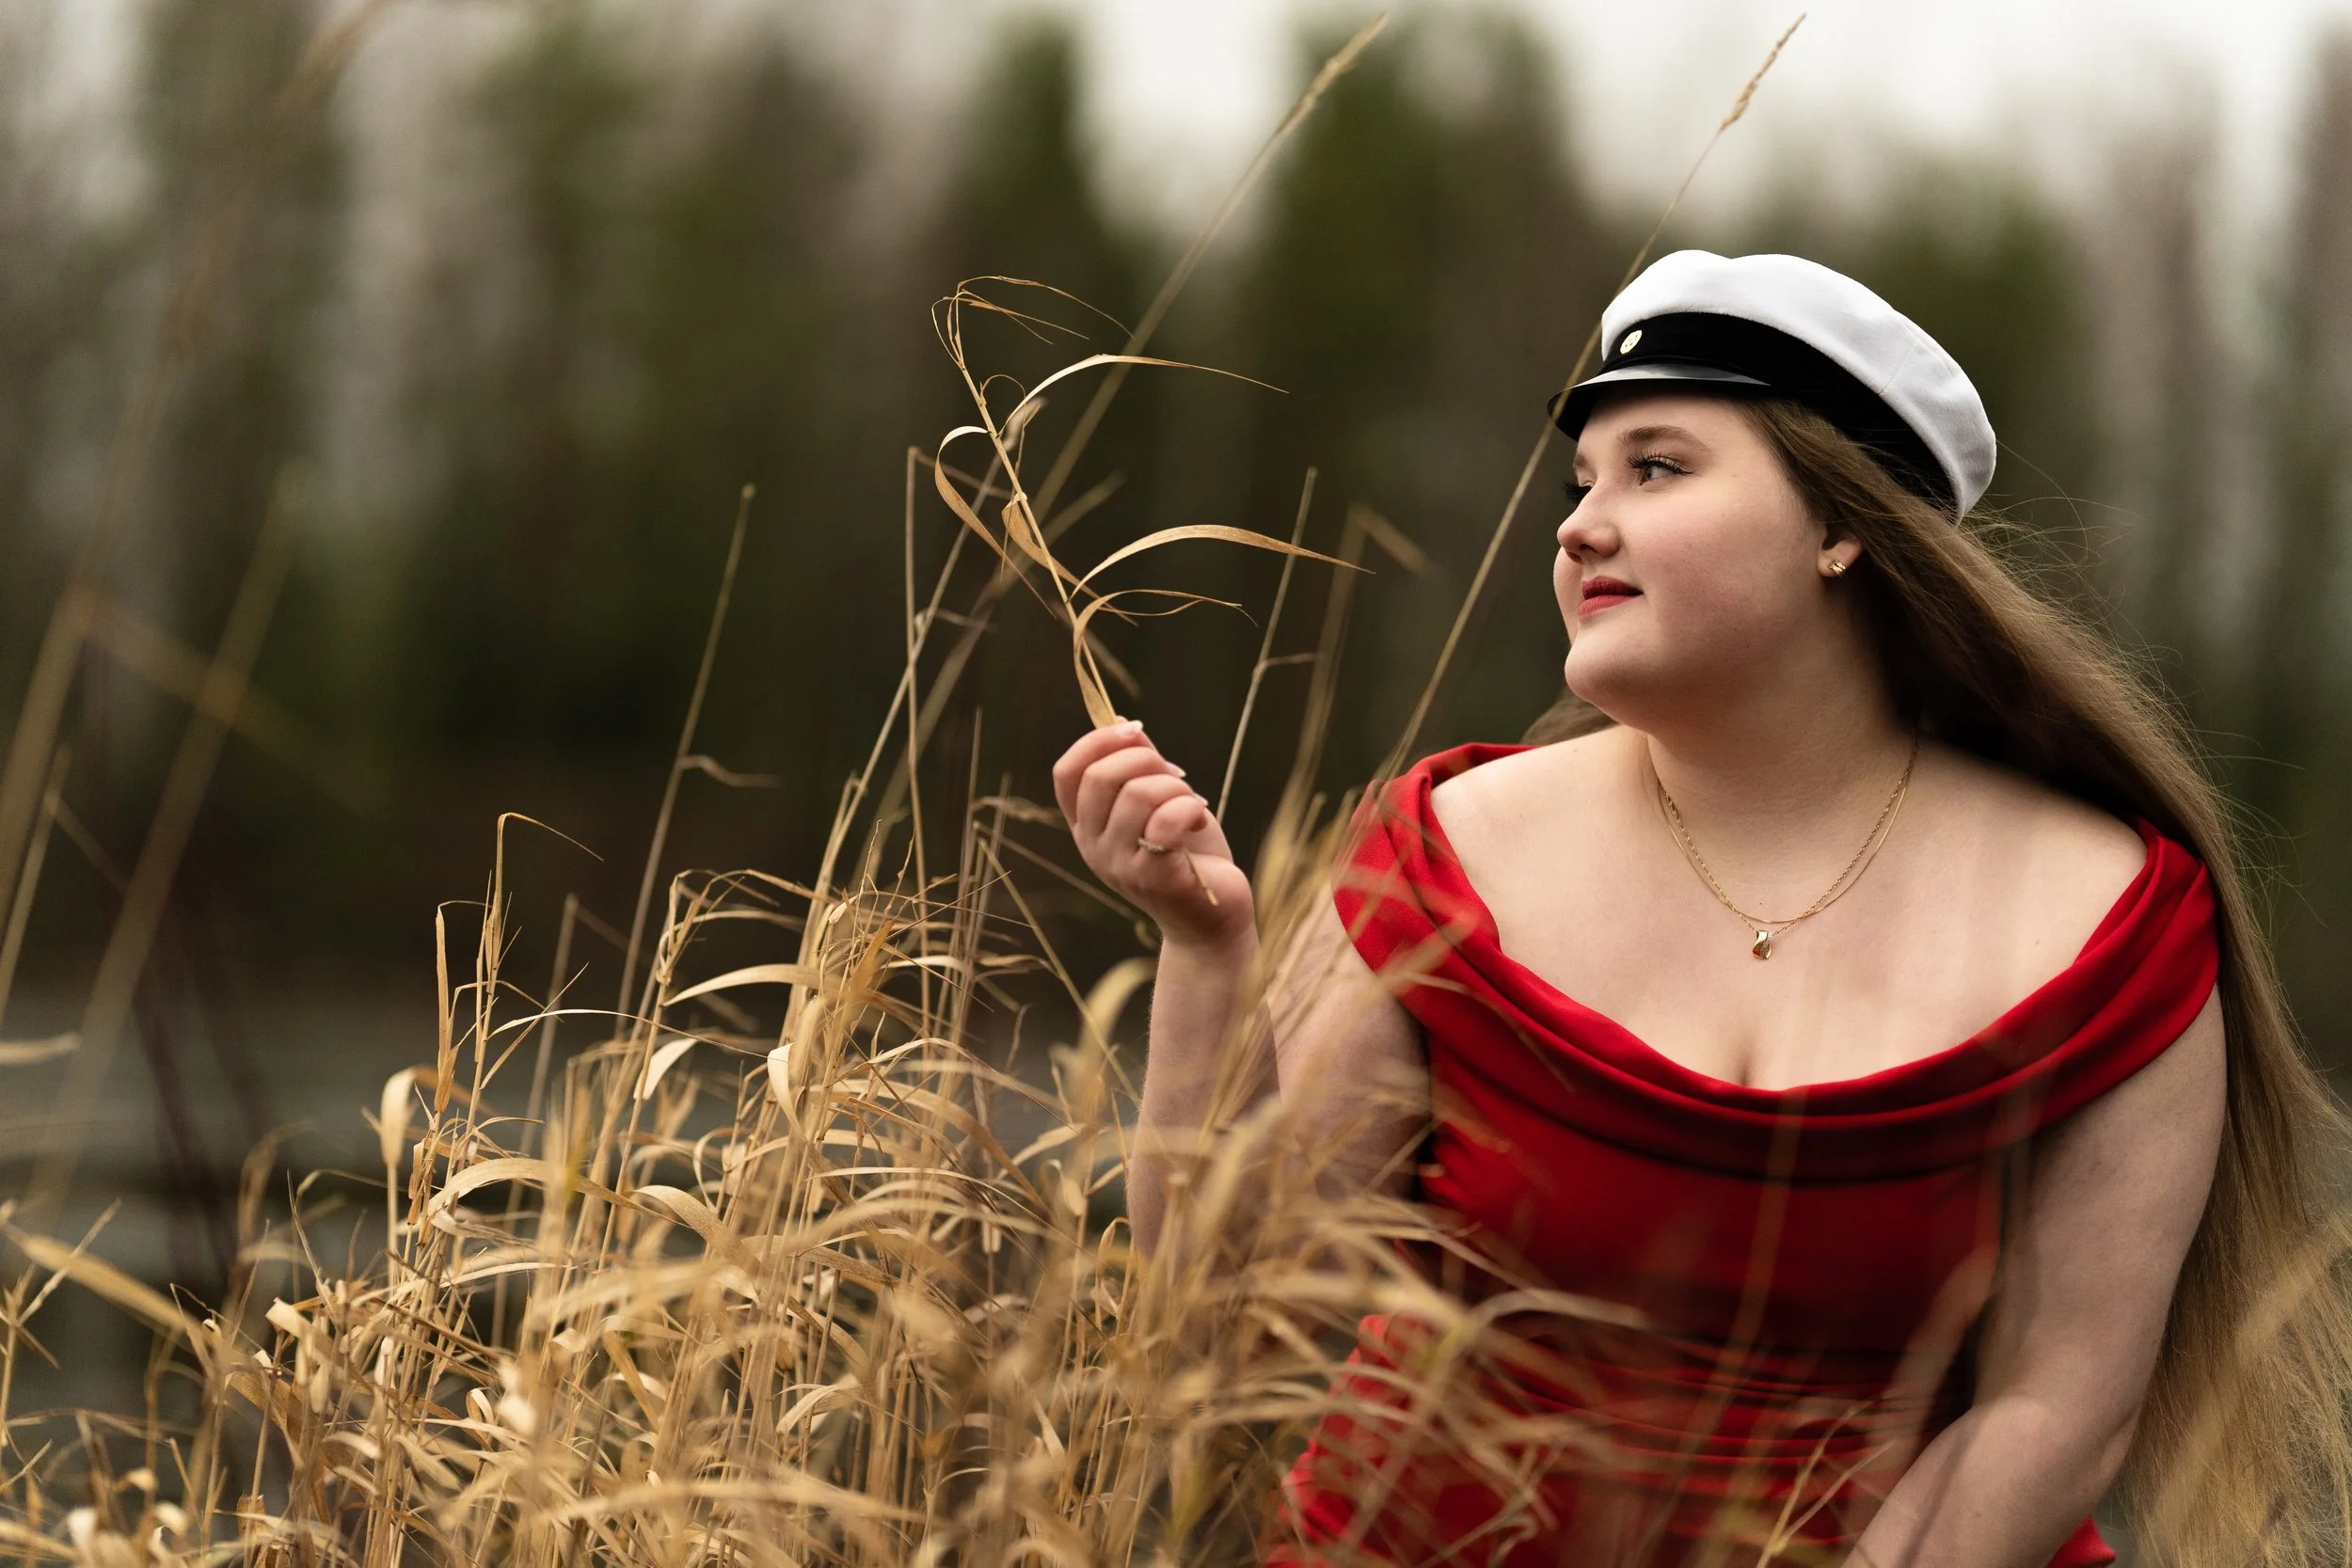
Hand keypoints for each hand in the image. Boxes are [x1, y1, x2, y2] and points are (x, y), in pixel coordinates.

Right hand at [1051, 721, 1253, 949]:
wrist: (1213, 918)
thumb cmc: (1187, 856)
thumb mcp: (1160, 801)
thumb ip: (1140, 765)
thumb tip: (1124, 723)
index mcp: (1086, 825)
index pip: (1066, 772)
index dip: (1096, 741)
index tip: (1134, 732)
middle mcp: (1092, 847)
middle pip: (1101, 777)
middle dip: (1146, 759)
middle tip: (1176, 777)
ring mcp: (1118, 866)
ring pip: (1139, 794)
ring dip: (1176, 788)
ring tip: (1191, 805)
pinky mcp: (1151, 879)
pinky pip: (1166, 821)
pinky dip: (1191, 809)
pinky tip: (1199, 820)